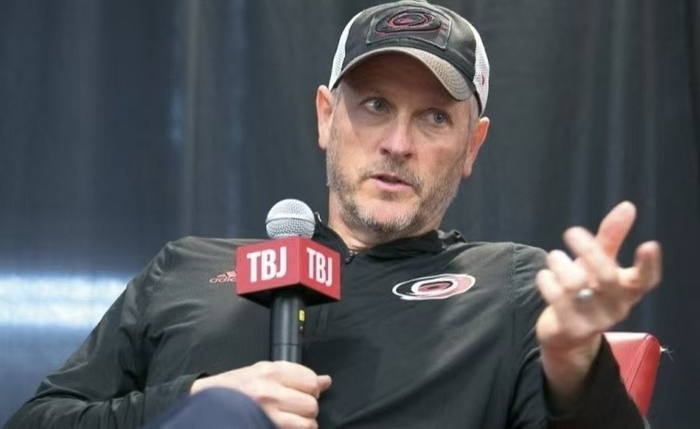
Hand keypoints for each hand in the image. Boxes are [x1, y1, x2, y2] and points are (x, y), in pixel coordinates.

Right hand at [190, 361, 331, 428]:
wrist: (207, 406)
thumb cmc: (233, 388)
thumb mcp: (262, 371)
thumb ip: (295, 375)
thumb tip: (325, 381)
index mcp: (270, 373)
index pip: (310, 381)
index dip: (311, 388)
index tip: (303, 391)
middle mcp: (270, 393)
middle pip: (311, 403)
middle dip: (307, 407)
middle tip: (295, 407)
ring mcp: (269, 415)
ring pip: (308, 423)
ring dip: (304, 424)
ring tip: (291, 420)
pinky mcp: (267, 428)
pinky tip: (287, 426)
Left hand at [534, 201, 661, 400]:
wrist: (567, 336)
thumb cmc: (586, 292)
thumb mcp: (598, 264)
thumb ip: (611, 237)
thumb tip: (628, 206)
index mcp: (627, 290)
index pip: (646, 280)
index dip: (649, 264)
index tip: (649, 244)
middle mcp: (616, 307)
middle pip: (607, 276)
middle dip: (588, 250)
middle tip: (571, 231)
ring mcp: (594, 321)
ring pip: (575, 285)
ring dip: (560, 263)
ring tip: (554, 257)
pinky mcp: (571, 328)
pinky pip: (556, 298)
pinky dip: (546, 280)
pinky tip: (545, 275)